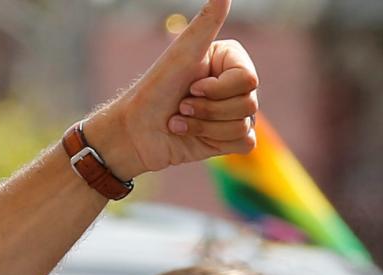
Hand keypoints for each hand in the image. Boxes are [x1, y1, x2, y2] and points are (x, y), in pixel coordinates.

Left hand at [84, 0, 257, 179]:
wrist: (133, 131)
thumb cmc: (154, 90)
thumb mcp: (181, 54)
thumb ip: (206, 23)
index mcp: (231, 61)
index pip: (248, 80)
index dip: (217, 89)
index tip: (191, 86)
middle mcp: (236, 84)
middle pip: (249, 104)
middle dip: (207, 109)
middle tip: (180, 105)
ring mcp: (234, 111)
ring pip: (244, 124)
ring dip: (203, 126)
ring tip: (179, 121)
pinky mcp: (229, 138)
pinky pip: (244, 142)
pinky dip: (213, 141)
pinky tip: (189, 135)